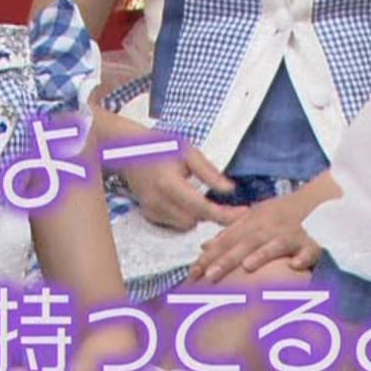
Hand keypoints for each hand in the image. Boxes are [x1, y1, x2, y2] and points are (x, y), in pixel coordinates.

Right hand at [121, 140, 244, 230]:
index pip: (203, 208)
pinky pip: (174, 223)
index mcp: (169, 184)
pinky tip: (185, 200)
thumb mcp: (188, 152)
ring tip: (200, 197)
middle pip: (195, 221)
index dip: (225, 215)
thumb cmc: (159, 146)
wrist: (127, 149)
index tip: (244, 214)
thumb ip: (209, 173)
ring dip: (197, 216)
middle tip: (226, 205)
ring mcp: (151, 210)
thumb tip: (230, 190)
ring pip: (185, 225)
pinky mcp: (149, 214)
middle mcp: (159, 201)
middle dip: (211, 214)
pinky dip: (184, 216)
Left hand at [187, 194, 323, 281]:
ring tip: (246, 267)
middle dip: (227, 259)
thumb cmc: (283, 213)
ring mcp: (290, 234)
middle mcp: (269, 227)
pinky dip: (303, 257)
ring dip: (261, 254)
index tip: (192, 273)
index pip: (226, 240)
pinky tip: (294, 266)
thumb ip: (230, 232)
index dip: (209, 256)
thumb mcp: (254, 218)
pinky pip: (309, 249)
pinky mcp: (313, 241)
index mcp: (253, 222)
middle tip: (209, 276)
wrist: (319, 200)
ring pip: (274, 244)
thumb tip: (205, 246)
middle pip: (245, 243)